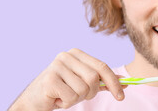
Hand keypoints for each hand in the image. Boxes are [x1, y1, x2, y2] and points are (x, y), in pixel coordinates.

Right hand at [9, 48, 126, 110]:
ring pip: (83, 89)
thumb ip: (102, 81)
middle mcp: (67, 56)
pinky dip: (66, 103)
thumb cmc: (61, 91)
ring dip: (76, 99)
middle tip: (79, 96)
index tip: (121, 96)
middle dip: (91, 93)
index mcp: (77, 53)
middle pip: (94, 78)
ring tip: (64, 96)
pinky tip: (56, 99)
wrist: (33, 102)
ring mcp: (57, 66)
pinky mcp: (49, 79)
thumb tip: (124, 82)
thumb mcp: (84, 84)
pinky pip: (71, 97)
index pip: (102, 66)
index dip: (114, 82)